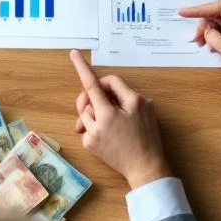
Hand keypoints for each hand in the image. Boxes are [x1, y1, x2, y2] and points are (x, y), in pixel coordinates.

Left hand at [69, 49, 171, 188]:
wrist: (144, 166)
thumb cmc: (146, 135)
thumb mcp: (142, 106)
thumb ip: (121, 90)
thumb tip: (104, 87)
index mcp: (111, 111)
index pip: (93, 84)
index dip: (82, 68)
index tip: (73, 54)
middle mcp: (98, 122)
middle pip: (86, 95)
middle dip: (93, 93)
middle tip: (108, 100)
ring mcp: (91, 134)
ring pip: (85, 111)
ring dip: (95, 110)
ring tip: (113, 121)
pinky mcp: (88, 144)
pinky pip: (87, 125)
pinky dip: (95, 125)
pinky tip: (109, 134)